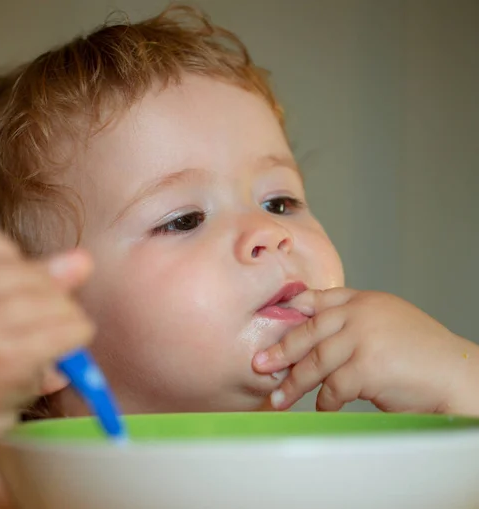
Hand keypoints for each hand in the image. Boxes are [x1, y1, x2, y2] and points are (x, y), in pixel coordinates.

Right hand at [0, 230, 94, 436]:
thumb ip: (40, 275)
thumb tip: (84, 259)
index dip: (16, 263)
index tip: (18, 288)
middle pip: (28, 273)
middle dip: (52, 292)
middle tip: (50, 316)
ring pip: (51, 301)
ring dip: (68, 315)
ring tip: (60, 330)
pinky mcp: (8, 359)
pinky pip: (63, 331)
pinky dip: (77, 334)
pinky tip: (71, 343)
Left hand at [252, 288, 476, 413]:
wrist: (458, 375)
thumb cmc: (422, 354)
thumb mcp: (386, 323)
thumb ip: (355, 322)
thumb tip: (315, 340)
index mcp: (363, 300)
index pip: (318, 299)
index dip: (292, 311)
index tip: (271, 323)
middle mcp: (361, 313)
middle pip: (308, 331)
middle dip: (281, 350)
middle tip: (258, 365)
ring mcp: (363, 337)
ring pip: (316, 361)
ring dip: (295, 383)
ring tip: (278, 398)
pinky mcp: (367, 365)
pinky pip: (334, 387)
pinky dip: (327, 402)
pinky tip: (324, 409)